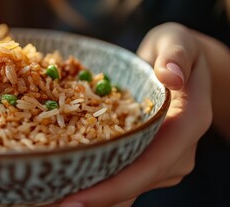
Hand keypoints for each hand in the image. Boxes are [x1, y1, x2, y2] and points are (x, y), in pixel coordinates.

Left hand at [54, 23, 212, 206]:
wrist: (185, 67)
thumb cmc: (177, 51)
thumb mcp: (178, 41)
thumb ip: (176, 55)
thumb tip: (170, 75)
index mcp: (186, 125)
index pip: (148, 165)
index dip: (111, 188)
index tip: (73, 200)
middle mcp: (177, 152)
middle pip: (132, 186)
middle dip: (92, 200)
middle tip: (47, 203)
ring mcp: (164, 160)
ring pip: (125, 189)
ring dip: (89, 197)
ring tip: (46, 200)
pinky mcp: (148, 160)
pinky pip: (121, 178)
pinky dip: (94, 184)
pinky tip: (61, 185)